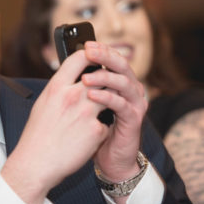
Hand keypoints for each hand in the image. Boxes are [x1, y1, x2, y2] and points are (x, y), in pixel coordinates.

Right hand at [1, 48, 108, 203]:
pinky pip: (108, 123)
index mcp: (56, 86)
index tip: (95, 57)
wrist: (36, 164)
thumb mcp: (44, 103)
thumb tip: (75, 77)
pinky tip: (90, 137)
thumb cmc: (37, 135)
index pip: (80, 57)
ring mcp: (86, 113)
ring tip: (100, 111)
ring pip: (110, 97)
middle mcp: (73, 96)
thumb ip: (60, 88)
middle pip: (101, 75)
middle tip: (106, 85)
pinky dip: (102, 128)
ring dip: (108, 102)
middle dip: (105, 80)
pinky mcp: (97, 131)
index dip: (91, 54)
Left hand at [81, 41, 146, 182]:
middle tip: (89, 51)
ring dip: (105, 77)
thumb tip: (68, 65)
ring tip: (86, 77)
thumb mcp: (86, 103)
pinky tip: (92, 95)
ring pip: (124, 83)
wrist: (107, 160)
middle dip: (105, 56)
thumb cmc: (94, 130)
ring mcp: (134, 104)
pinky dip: (107, 98)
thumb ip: (84, 86)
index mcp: (120, 83)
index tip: (85, 43)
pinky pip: (122, 104)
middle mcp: (131, 90)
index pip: (113, 59)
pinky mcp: (134, 120)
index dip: (101, 50)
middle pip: (122, 65)